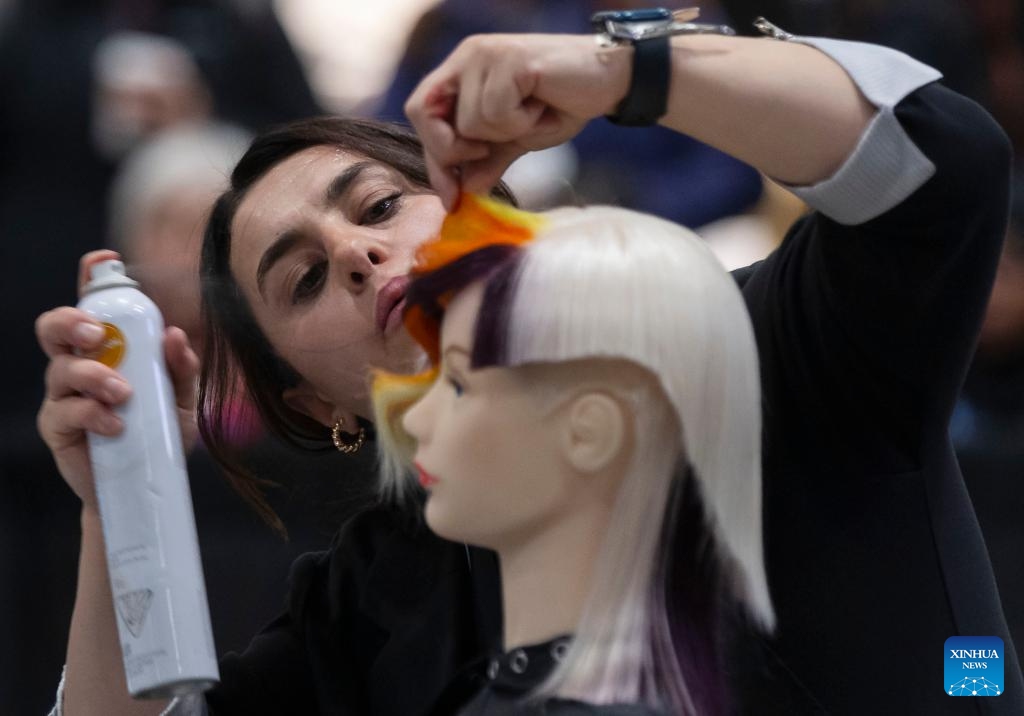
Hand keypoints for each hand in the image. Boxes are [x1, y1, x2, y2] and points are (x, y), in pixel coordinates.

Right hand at [35, 250, 200, 514]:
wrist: (143, 488)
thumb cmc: (160, 434)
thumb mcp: (183, 401)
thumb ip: (183, 368)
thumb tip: (176, 335)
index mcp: (109, 349)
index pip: (95, 304)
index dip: (92, 277)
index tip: (103, 261)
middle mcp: (79, 364)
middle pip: (55, 327)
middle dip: (72, 321)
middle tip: (98, 334)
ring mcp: (63, 395)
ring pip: (60, 368)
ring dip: (93, 374)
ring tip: (123, 393)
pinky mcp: (57, 427)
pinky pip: (65, 411)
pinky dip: (92, 413)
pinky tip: (116, 424)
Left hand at [405, 33, 629, 207]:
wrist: (608, 81)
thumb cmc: (561, 104)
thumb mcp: (516, 140)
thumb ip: (487, 161)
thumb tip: (462, 193)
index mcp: (461, 70)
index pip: (420, 112)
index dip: (433, 157)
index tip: (451, 196)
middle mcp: (467, 55)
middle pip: (426, 115)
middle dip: (457, 149)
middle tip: (494, 148)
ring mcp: (485, 54)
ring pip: (468, 121)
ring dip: (506, 132)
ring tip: (533, 114)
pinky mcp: (509, 59)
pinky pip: (496, 113)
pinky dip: (521, 123)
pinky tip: (540, 105)